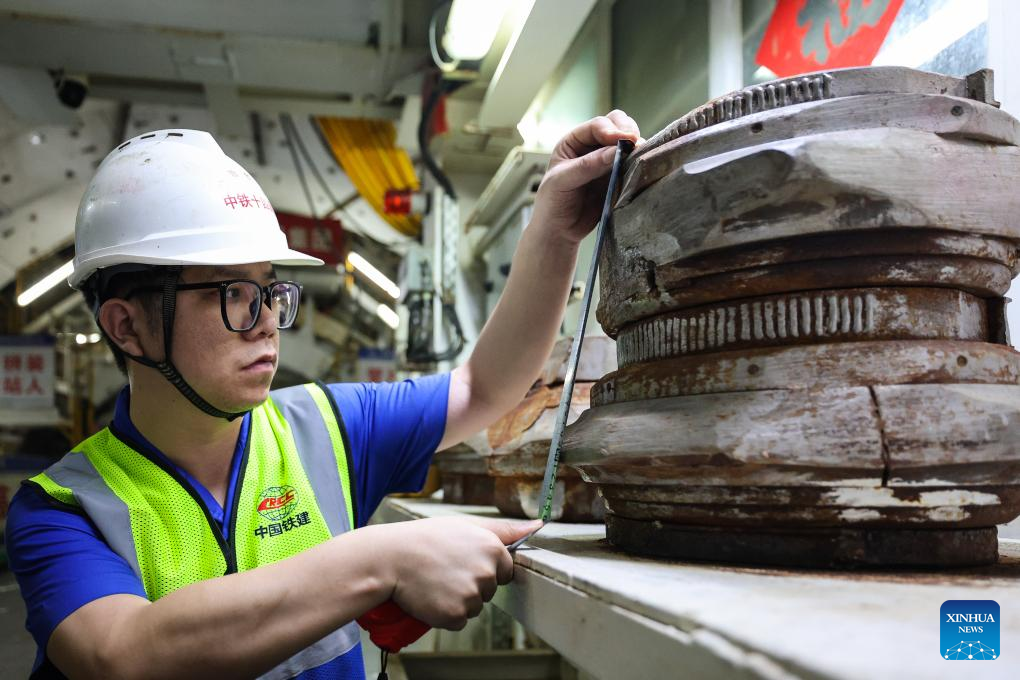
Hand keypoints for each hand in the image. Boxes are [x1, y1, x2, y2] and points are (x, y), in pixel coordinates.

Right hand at [374, 516, 540, 629]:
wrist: (391, 558)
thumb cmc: (426, 538)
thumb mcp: (466, 525)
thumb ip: (505, 528)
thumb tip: (538, 525)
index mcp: (493, 549)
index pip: (505, 570)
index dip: (484, 568)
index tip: (463, 562)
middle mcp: (487, 573)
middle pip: (489, 590)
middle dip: (471, 584)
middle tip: (445, 569)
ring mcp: (472, 596)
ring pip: (474, 607)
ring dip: (458, 599)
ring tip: (436, 580)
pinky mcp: (455, 615)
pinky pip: (458, 620)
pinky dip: (445, 613)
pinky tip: (432, 596)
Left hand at [530, 110, 641, 245]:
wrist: (560, 231)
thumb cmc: (553, 203)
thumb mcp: (562, 182)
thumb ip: (587, 166)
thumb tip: (615, 151)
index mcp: (573, 142)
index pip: (597, 126)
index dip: (611, 130)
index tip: (622, 141)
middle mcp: (592, 146)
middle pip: (616, 124)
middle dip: (627, 130)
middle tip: (635, 143)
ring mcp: (607, 160)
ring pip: (628, 142)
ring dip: (636, 145)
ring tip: (640, 154)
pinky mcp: (619, 176)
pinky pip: (633, 163)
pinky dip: (639, 161)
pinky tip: (641, 166)